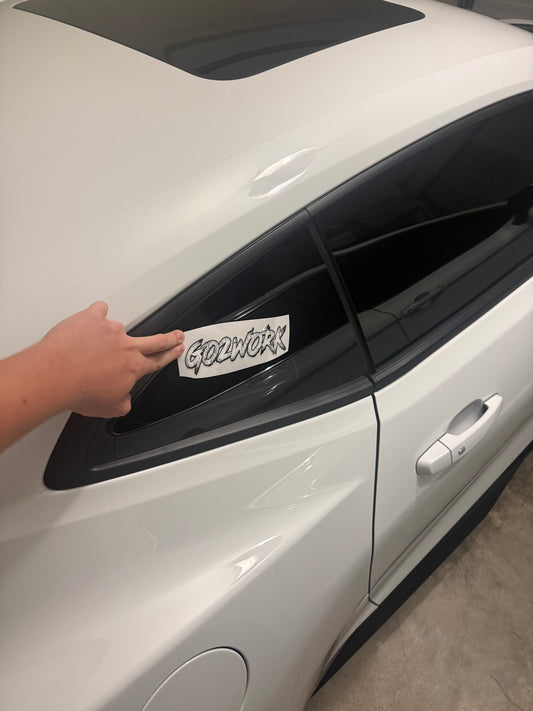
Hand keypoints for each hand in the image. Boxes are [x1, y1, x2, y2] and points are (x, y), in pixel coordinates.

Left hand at [40, 301, 183, 417]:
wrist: (57, 375)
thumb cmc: (79, 391)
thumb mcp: (108, 408)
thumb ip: (122, 402)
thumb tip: (124, 401)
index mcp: (133, 367)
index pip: (158, 360)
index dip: (170, 354)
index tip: (177, 348)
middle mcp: (126, 346)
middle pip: (155, 340)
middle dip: (169, 338)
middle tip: (177, 335)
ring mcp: (110, 329)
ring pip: (117, 328)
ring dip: (109, 335)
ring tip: (94, 344)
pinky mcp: (92, 318)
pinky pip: (98, 311)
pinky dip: (95, 315)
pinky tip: (90, 321)